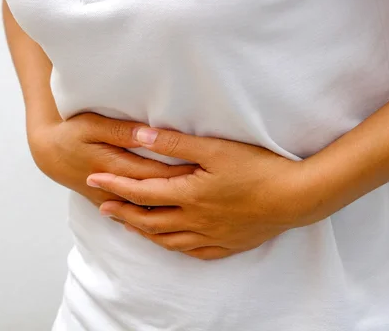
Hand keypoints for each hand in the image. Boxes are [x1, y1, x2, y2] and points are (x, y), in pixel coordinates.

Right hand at [27, 114, 196, 210]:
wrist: (48, 154)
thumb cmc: (71, 134)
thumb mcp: (94, 125)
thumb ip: (123, 132)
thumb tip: (148, 135)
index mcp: (116, 167)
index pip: (157, 174)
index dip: (183, 173)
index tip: (209, 171)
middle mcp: (116, 189)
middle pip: (157, 195)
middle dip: (186, 193)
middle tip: (215, 192)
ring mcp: (112, 200)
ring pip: (148, 212)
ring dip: (173, 210)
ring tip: (202, 210)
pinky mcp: (109, 203)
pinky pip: (136, 217)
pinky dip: (156, 219)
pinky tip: (174, 222)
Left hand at [87, 128, 330, 259]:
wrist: (296, 197)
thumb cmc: (258, 168)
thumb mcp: (215, 149)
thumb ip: (174, 143)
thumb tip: (139, 136)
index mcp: (189, 195)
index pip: (141, 191)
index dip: (115, 184)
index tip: (92, 179)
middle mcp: (195, 220)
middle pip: (148, 220)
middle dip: (122, 212)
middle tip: (102, 206)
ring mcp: (211, 235)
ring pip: (167, 239)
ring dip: (143, 231)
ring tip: (129, 225)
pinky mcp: (228, 244)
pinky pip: (193, 252)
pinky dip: (175, 247)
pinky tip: (172, 243)